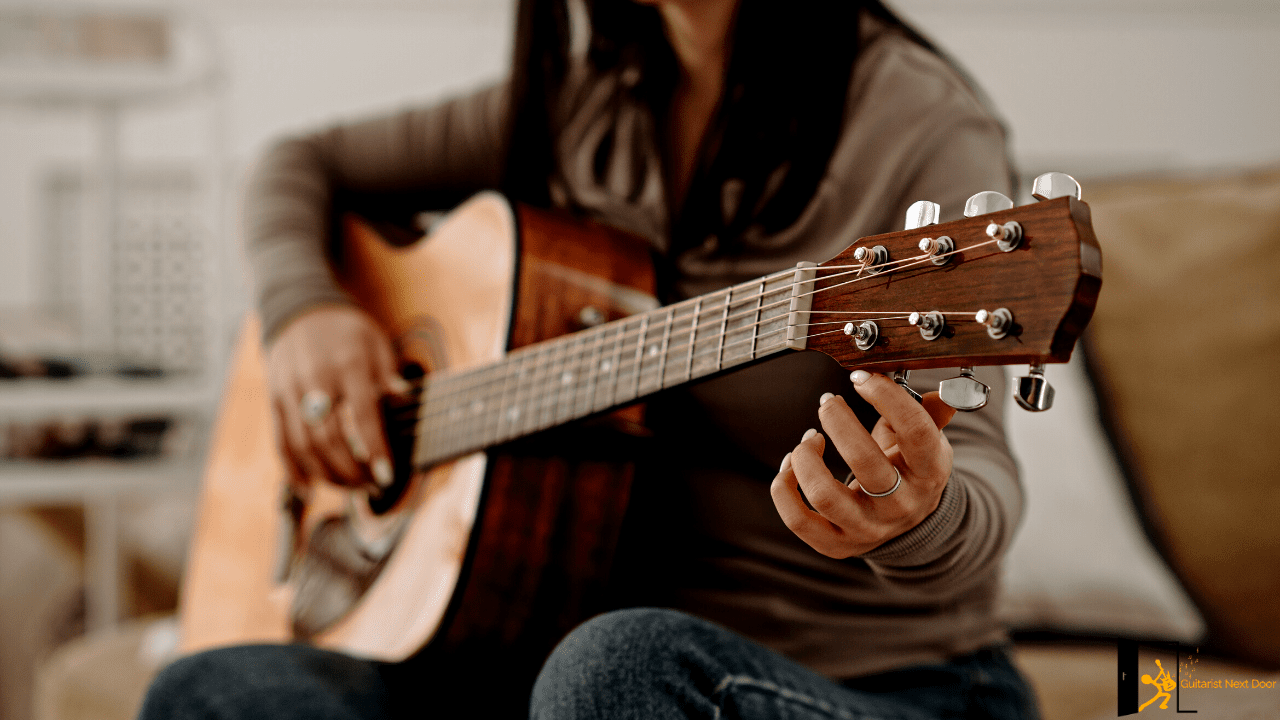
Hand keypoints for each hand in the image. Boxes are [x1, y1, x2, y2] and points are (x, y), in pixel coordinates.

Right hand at [265, 305, 411, 488]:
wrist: (299, 311)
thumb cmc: (347, 332)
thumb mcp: (376, 342)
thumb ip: (389, 374)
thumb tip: (404, 399)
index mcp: (347, 364)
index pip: (362, 414)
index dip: (375, 449)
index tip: (388, 476)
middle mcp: (315, 380)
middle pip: (329, 437)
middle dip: (351, 470)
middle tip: (372, 487)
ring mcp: (290, 392)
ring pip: (303, 445)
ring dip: (327, 474)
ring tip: (351, 488)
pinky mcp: (274, 401)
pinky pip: (280, 442)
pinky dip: (294, 469)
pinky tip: (310, 488)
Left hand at [770, 370, 956, 558]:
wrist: (908, 526)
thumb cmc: (910, 471)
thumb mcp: (929, 443)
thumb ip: (932, 413)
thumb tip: (943, 394)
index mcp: (929, 472)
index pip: (915, 431)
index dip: (886, 397)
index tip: (861, 378)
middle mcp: (900, 504)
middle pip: (864, 460)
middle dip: (837, 421)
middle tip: (828, 403)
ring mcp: (867, 528)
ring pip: (823, 494)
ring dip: (805, 457)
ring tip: (809, 439)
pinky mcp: (836, 544)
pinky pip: (798, 520)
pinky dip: (783, 488)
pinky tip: (790, 464)